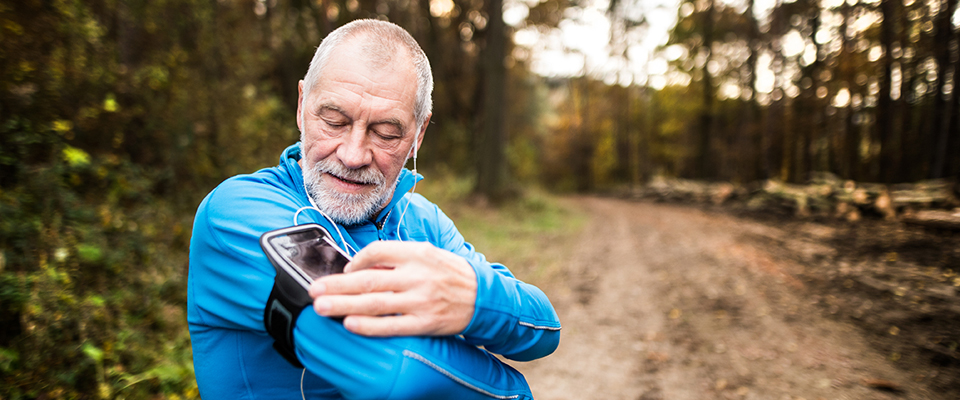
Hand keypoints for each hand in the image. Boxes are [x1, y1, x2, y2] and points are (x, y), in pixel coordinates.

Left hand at [308, 241, 476, 336]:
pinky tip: (349, 324)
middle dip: (337, 285)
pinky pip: (391, 325)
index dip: (355, 261)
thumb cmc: (448, 273)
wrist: (482, 296)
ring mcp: (420, 300)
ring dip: (344, 305)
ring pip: (375, 303)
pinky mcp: (424, 322)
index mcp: (417, 253)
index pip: (377, 252)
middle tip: (314, 290)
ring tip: (322, 307)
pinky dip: (368, 325)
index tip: (344, 270)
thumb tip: (361, 267)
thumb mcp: (426, 254)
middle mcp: (417, 275)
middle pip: (369, 280)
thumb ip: (397, 258)